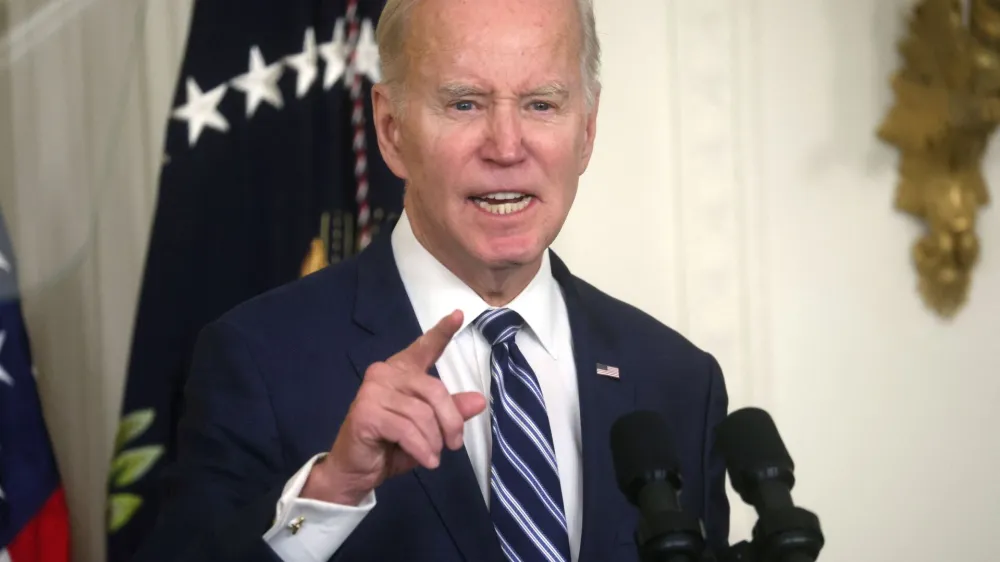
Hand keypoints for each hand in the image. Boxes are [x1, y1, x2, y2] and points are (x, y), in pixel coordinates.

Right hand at [301, 310, 486, 505]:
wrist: (356, 471)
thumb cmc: (391, 446)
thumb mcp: (428, 429)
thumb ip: (450, 412)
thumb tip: (479, 401)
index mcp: (401, 371)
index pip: (424, 347)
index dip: (442, 331)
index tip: (459, 314)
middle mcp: (385, 374)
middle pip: (434, 390)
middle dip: (450, 421)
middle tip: (454, 445)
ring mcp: (373, 391)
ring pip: (422, 413)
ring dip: (434, 441)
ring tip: (433, 456)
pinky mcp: (366, 413)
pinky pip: (407, 429)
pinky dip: (422, 449)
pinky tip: (426, 461)